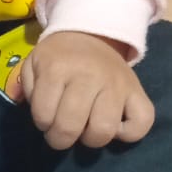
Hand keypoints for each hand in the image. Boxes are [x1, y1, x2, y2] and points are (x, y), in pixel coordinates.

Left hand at [20, 31, 153, 149]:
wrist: (92, 33)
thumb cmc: (59, 57)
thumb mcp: (33, 64)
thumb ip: (28, 90)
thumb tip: (39, 118)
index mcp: (58, 68)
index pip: (44, 115)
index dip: (41, 123)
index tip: (46, 116)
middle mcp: (89, 76)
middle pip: (71, 127)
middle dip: (60, 138)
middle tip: (61, 132)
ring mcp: (116, 84)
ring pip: (104, 130)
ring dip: (90, 139)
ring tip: (86, 129)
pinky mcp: (138, 91)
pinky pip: (142, 122)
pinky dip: (129, 133)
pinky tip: (115, 127)